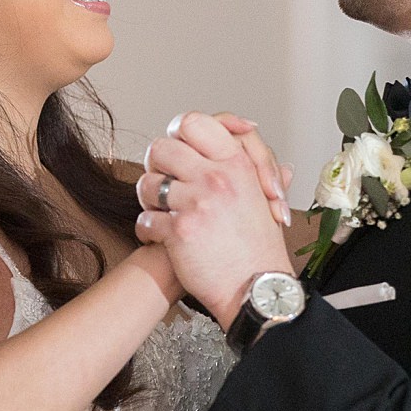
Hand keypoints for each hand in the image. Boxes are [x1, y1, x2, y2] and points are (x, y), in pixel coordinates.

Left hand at [135, 112, 294, 330]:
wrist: (257, 288)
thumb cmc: (259, 247)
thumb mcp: (264, 192)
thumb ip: (252, 159)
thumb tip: (247, 128)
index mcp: (236, 163)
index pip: (193, 121)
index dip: (179, 134)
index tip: (180, 151)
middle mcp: (215, 178)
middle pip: (161, 147)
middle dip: (157, 166)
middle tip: (165, 183)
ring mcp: (196, 203)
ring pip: (147, 183)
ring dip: (149, 199)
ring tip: (162, 211)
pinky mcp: (179, 231)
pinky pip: (145, 219)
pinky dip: (148, 230)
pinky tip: (160, 236)